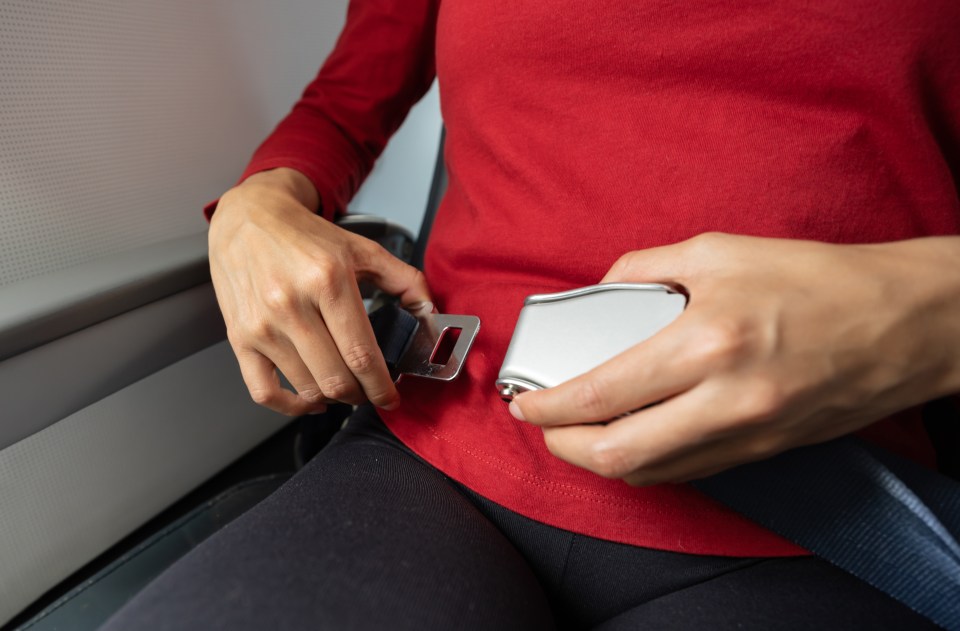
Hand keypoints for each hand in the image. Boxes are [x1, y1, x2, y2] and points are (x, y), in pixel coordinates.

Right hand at [209, 168, 430, 415]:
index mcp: (327, 280)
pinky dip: (292, 407)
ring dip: (332, 398)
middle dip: (360, 394)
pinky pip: (264, 392)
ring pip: (306, 387)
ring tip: (344, 388)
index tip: (391, 398)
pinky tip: (311, 400)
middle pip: (335, 378)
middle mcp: (291, 304)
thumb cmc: (305, 236)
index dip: (381, 386)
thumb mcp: (362, 249)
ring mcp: (262, 324)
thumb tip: (430, 314)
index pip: (361, 354)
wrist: (249, 218)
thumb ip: (404, 280)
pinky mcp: (239, 338)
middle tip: (370, 391)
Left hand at [510, 233, 959, 485]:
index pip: (601, 393)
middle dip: (561, 445)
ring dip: (599, 458)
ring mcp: (746, 435)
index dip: (547, 405)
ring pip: (648, 472)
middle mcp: (725, 400)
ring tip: (577, 429)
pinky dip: (644, 461)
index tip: (523, 400)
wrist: (906, 323)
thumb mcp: (720, 251)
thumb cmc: (819, 279)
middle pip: (615, 454)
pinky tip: (630, 435)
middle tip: (542, 422)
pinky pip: (685, 471)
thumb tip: (599, 291)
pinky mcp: (762, 451)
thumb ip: (644, 268)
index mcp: (707, 341)